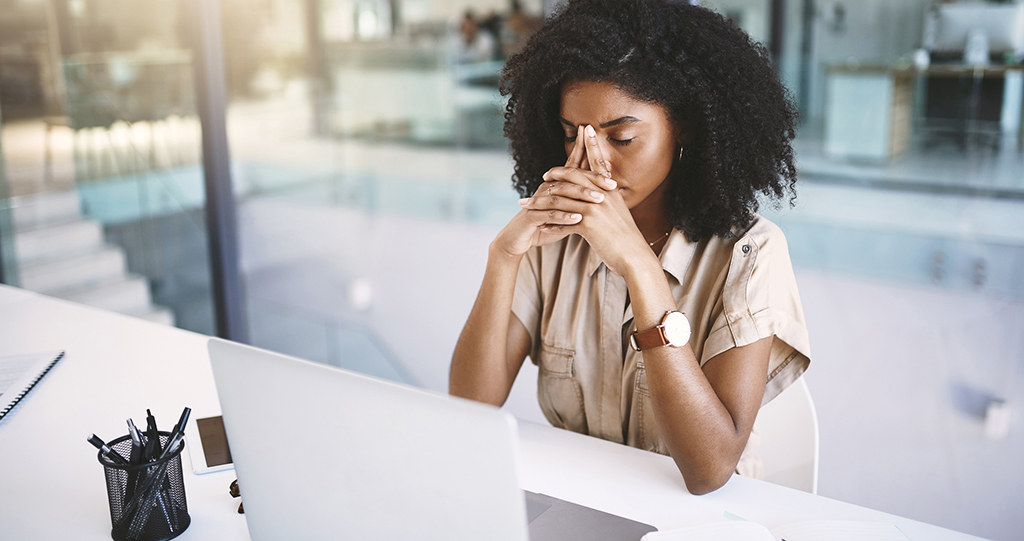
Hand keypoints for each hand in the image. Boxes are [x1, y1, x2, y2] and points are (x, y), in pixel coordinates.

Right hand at [491, 125, 597, 258]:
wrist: (518, 238)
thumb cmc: (545, 224)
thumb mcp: (566, 212)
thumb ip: (582, 202)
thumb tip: (606, 196)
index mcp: (557, 184)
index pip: (574, 166)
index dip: (586, 155)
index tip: (605, 151)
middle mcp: (547, 188)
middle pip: (571, 179)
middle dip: (591, 179)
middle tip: (612, 184)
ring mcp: (538, 200)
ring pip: (562, 196)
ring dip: (581, 197)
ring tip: (599, 200)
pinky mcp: (532, 215)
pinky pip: (550, 214)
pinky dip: (564, 217)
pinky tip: (578, 219)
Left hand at [518, 124, 655, 276]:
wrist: (634, 256)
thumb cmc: (626, 238)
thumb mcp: (618, 213)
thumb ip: (608, 200)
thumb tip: (601, 193)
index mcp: (610, 190)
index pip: (598, 162)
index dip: (591, 145)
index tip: (584, 129)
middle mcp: (603, 194)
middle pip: (574, 175)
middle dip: (556, 173)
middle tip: (543, 175)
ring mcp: (594, 207)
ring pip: (561, 197)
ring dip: (540, 200)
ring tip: (526, 203)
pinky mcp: (588, 223)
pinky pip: (562, 217)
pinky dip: (549, 221)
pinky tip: (539, 224)